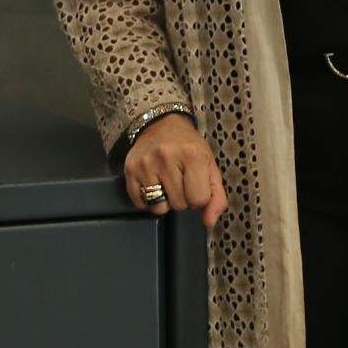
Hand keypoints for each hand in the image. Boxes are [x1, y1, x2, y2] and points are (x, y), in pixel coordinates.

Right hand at [122, 113, 226, 227]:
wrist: (160, 124)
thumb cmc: (188, 146)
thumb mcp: (209, 166)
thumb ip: (217, 196)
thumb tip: (209, 222)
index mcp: (192, 155)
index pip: (198, 200)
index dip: (199, 197)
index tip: (195, 184)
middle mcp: (166, 157)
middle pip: (179, 205)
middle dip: (182, 198)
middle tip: (180, 180)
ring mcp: (146, 164)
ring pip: (159, 207)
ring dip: (164, 200)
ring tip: (166, 182)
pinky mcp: (130, 169)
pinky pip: (140, 203)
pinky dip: (148, 199)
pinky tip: (153, 183)